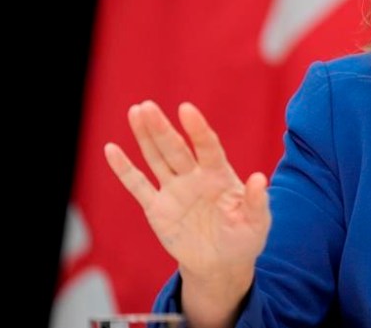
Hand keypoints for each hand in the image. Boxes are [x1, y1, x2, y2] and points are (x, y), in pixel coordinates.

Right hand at [104, 101, 270, 284]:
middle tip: (147, 106)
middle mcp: (195, 177)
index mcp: (220, 176)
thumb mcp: (256, 223)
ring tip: (136, 111)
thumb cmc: (243, 239)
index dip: (198, 130)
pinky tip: (111, 150)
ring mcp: (174, 190)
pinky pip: (138, 186)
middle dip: (162, 128)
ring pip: (156, 159)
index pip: (208, 147)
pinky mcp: (157, 208)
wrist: (221, 264)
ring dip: (145, 137)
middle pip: (176, 149)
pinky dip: (124, 169)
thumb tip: (259, 178)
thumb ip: (256, 202)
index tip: (187, 109)